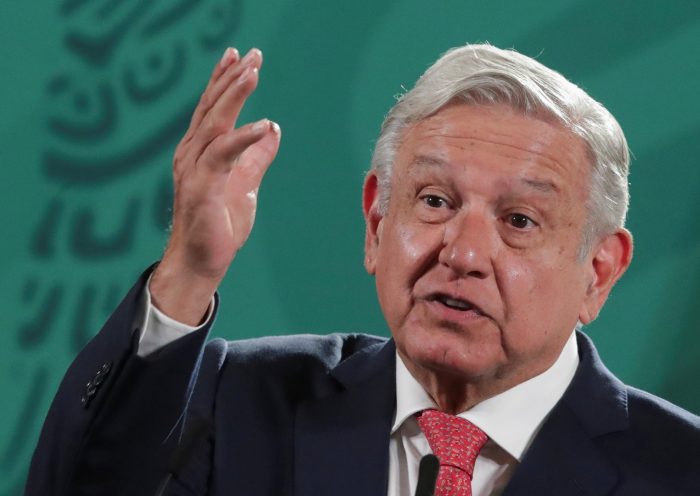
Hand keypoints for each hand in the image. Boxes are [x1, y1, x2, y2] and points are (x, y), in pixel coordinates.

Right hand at [150, 47, 280, 324]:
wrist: (201, 261)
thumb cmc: (218, 224)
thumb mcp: (245, 184)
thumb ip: (256, 157)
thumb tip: (273, 131)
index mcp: (200, 151)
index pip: (212, 108)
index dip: (224, 80)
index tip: (239, 56)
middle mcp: (192, 154)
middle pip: (212, 107)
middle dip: (231, 78)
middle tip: (252, 53)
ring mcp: (194, 169)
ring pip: (214, 123)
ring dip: (234, 96)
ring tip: (253, 72)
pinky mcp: (202, 187)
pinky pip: (224, 155)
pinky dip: (244, 138)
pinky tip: (265, 125)